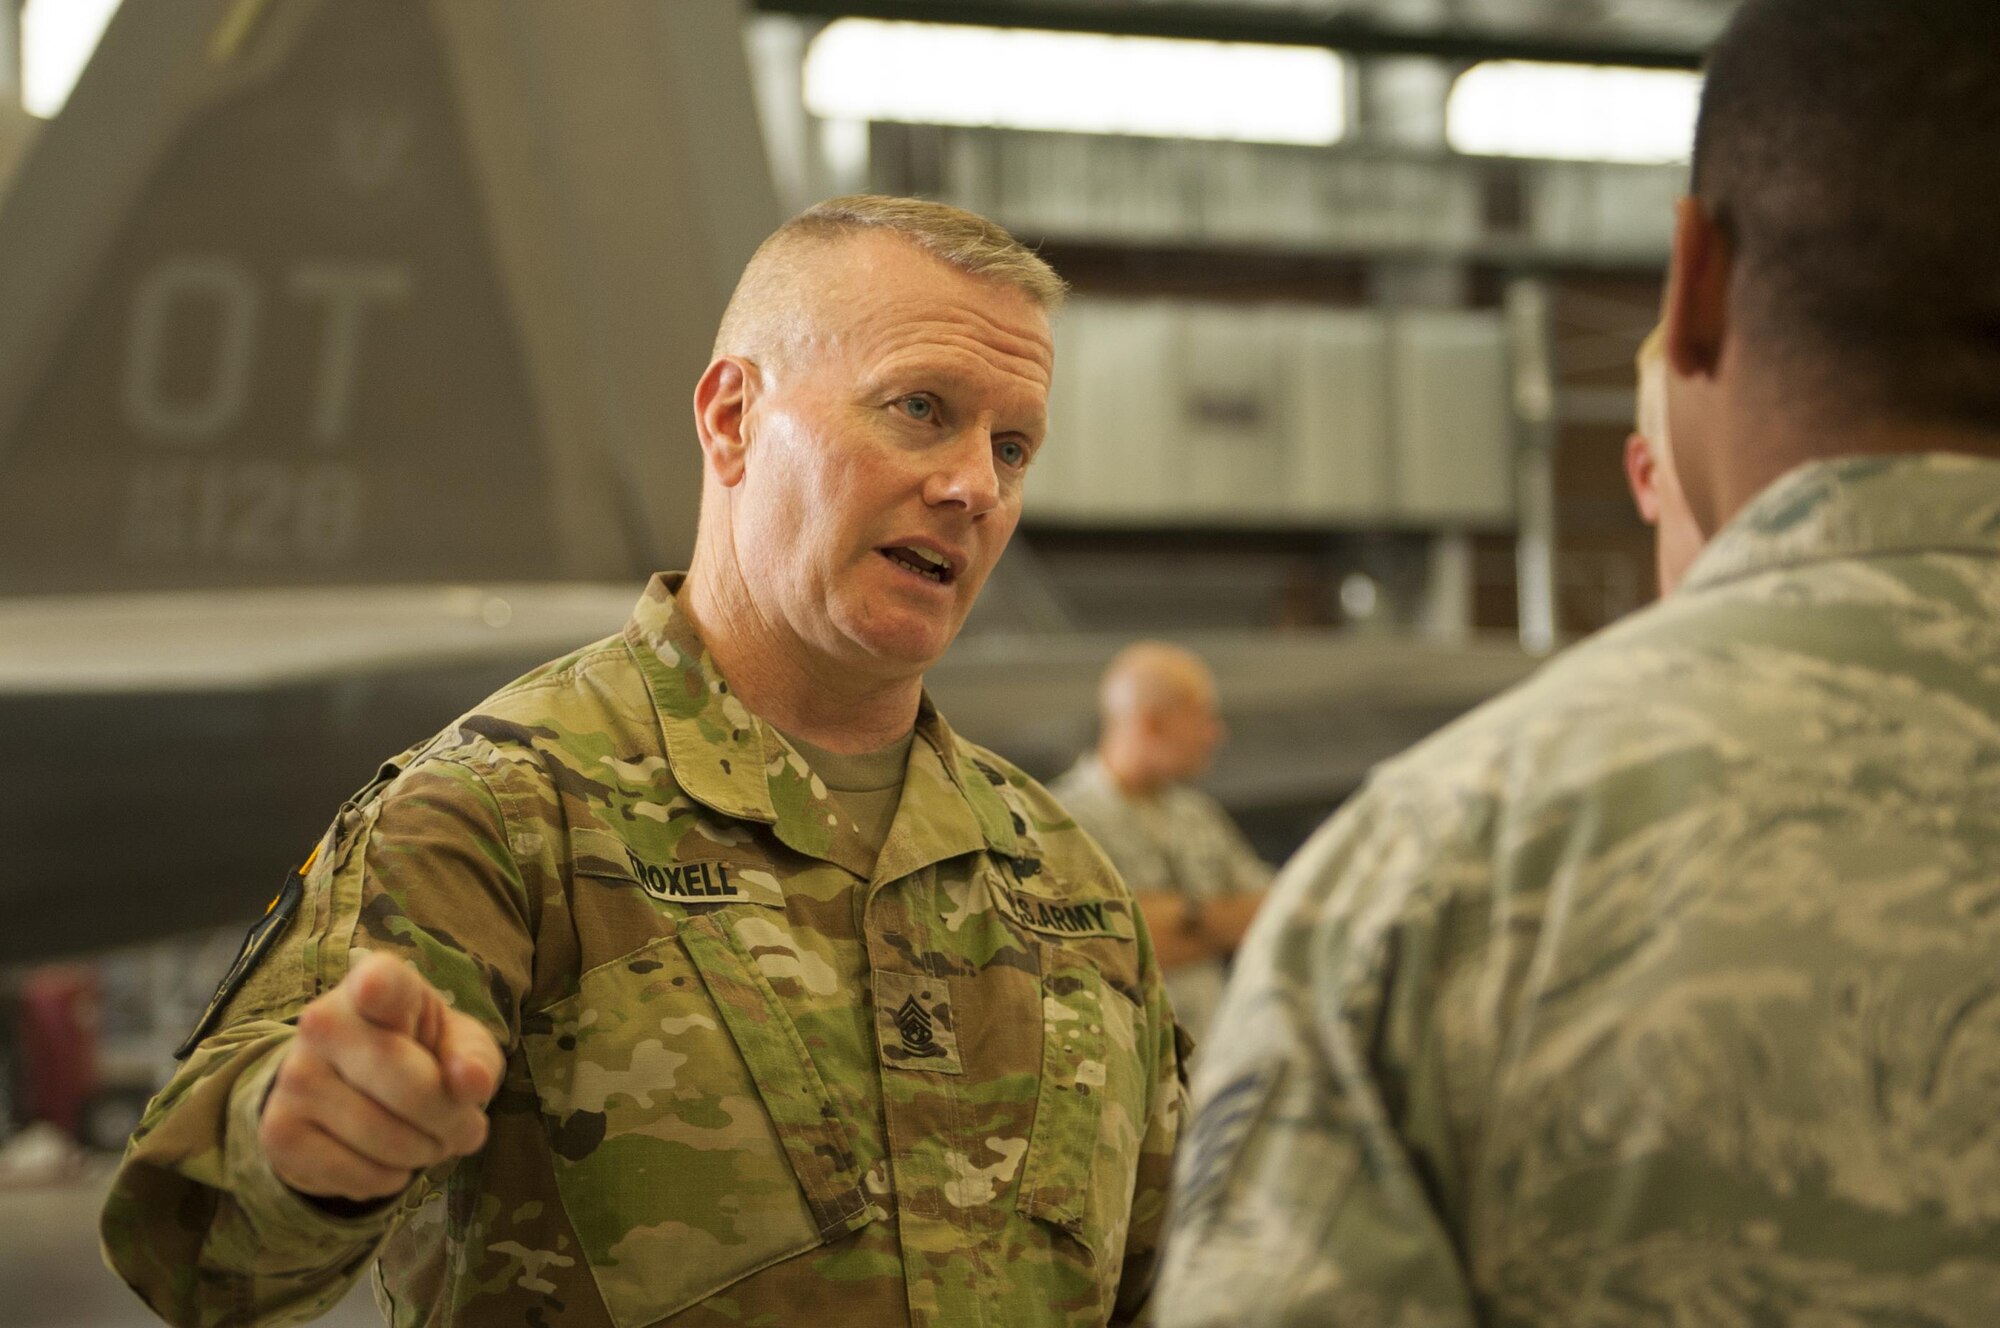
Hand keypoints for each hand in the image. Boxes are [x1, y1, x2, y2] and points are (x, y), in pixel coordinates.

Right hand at [259, 951, 503, 1202]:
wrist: (355, 1089)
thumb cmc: (423, 1054)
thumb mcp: (460, 1046)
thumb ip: (474, 1057)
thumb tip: (473, 1082)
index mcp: (376, 985)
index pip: (378, 984)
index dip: (379, 989)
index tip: (374, 989)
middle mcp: (322, 1022)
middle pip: (411, 1087)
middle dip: (452, 1121)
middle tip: (465, 1126)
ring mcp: (294, 1078)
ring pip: (385, 1138)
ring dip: (424, 1154)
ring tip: (428, 1140)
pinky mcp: (278, 1132)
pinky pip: (355, 1174)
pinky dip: (387, 1179)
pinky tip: (388, 1161)